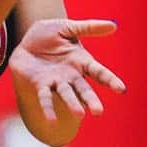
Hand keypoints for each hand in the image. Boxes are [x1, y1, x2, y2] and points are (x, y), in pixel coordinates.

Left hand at [10, 18, 125, 121]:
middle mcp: (71, 75)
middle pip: (84, 89)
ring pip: (66, 95)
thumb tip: (114, 25)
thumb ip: (89, 27)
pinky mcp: (40, 85)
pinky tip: (51, 121)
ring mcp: (56, 82)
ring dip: (72, 104)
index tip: (121, 89)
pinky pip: (45, 98)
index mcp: (81, 61)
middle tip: (98, 112)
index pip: (99, 72)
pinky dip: (48, 109)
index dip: (110, 80)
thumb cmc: (49, 34)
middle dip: (91, 100)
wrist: (25, 41)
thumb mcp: (68, 27)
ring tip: (79, 115)